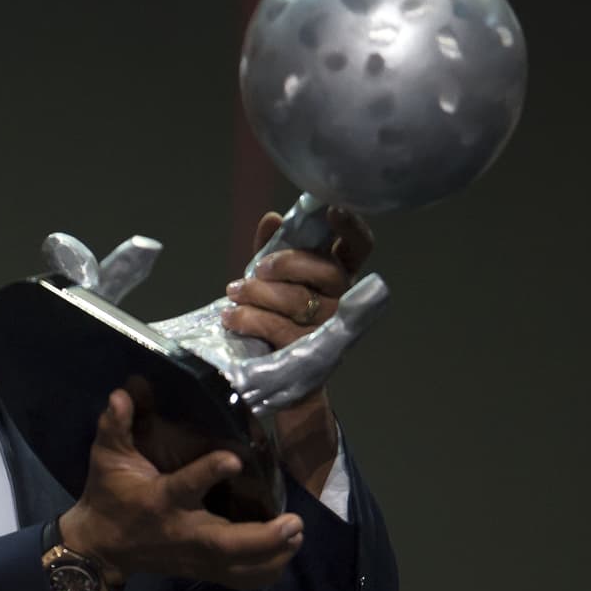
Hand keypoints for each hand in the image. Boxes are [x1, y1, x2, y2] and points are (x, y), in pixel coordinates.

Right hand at [60, 389, 303, 588]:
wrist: (101, 546)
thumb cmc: (109, 495)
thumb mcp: (106, 457)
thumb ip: (115, 425)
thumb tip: (124, 393)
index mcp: (160, 501)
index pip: (185, 487)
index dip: (209, 473)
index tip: (235, 458)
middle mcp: (182, 532)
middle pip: (225, 544)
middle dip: (262, 538)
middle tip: (294, 522)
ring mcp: (193, 557)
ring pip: (237, 567)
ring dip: (272, 555)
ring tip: (297, 535)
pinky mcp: (200, 570)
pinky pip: (238, 580)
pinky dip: (264, 573)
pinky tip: (285, 554)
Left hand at [221, 208, 374, 494]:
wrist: (273, 381)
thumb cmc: (274, 321)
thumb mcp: (271, 283)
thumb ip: (272, 251)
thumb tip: (271, 217)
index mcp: (337, 279)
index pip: (359, 249)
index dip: (351, 228)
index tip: (332, 209)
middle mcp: (342, 305)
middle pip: (326, 272)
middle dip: (286, 264)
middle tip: (256, 268)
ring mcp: (328, 333)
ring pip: (296, 301)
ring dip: (258, 293)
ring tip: (234, 294)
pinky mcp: (307, 358)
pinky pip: (276, 328)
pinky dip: (248, 318)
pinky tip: (231, 318)